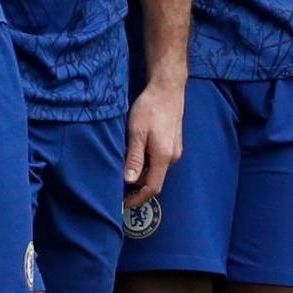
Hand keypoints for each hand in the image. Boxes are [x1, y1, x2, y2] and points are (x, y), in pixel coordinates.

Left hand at [123, 77, 184, 207]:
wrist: (168, 88)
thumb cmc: (150, 107)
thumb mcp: (137, 132)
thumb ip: (134, 157)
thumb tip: (129, 181)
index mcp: (164, 157)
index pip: (152, 187)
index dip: (138, 198)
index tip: (123, 204)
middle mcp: (172, 157)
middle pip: (154, 180)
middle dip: (137, 186)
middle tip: (117, 183)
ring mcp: (175, 150)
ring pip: (156, 170)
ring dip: (141, 172)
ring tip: (123, 167)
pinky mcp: (173, 143)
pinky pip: (159, 160)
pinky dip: (147, 163)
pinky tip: (135, 154)